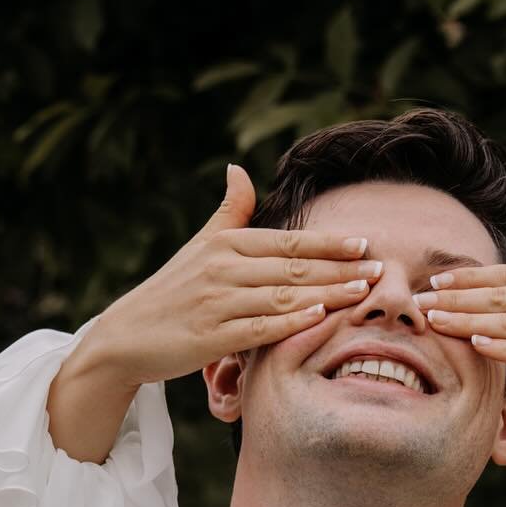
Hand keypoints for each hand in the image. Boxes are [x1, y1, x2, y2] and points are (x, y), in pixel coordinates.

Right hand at [85, 164, 382, 388]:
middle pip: (293, 267)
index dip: (328, 242)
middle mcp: (222, 269)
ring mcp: (216, 303)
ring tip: (362, 293)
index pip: (288, 242)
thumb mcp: (199, 246)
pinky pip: (258, 329)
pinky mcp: (209, 337)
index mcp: (225, 244)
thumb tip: (238, 168)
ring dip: (326, 293)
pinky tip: (320, 317)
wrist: (125, 336)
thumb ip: (229, 213)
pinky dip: (290, 321)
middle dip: (339, 268)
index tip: (365, 243)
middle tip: (379, 269)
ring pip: (282, 296)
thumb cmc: (171, 291)